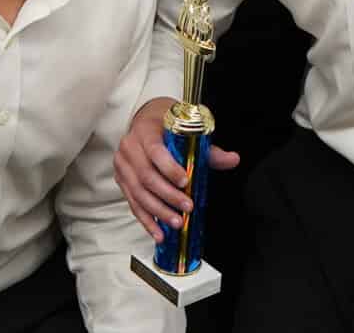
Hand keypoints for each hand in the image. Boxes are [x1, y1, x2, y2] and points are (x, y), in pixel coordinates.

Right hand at [113, 96, 239, 240]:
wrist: (145, 121)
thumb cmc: (164, 125)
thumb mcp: (186, 130)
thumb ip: (208, 149)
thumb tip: (232, 159)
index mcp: (145, 130)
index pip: (155, 151)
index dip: (169, 168)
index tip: (185, 181)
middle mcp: (130, 147)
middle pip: (147, 176)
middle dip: (168, 196)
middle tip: (187, 207)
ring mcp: (123, 165)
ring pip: (139, 193)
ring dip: (159, 211)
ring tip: (176, 222)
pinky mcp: (121, 181)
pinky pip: (133, 204)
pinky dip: (147, 220)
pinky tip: (158, 232)